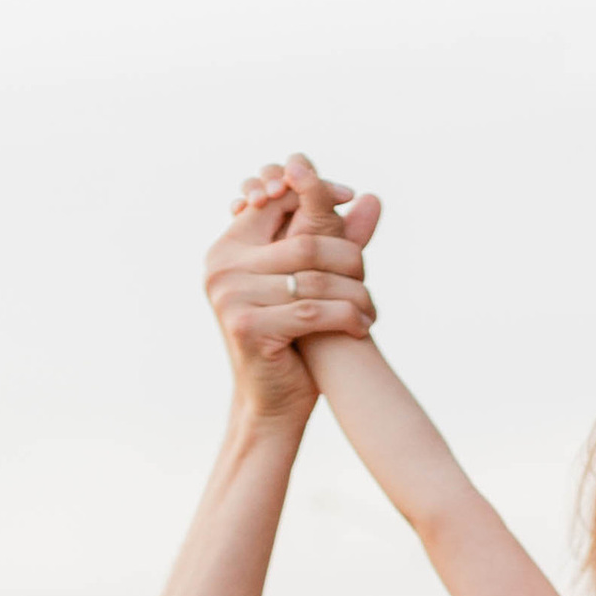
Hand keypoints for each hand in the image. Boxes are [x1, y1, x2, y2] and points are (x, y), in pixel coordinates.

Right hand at [205, 154, 381, 427]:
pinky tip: (363, 326)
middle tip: (367, 278)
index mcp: (230, 248)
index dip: (317, 192)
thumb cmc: (294, 339)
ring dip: (354, 294)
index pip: (277, 200)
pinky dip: (346, 317)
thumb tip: (373, 197)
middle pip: (305, 242)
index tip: (352, 197)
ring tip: (370, 308)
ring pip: (314, 279)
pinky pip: (312, 311)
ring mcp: (230, 296)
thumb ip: (335, 238)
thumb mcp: (310, 281)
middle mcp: (222, 267)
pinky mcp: (246, 327)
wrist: (272, 403)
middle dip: (347, 258)